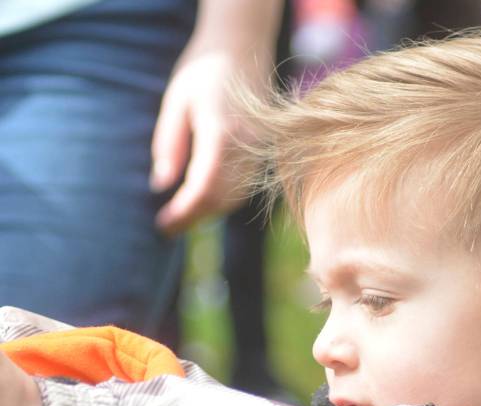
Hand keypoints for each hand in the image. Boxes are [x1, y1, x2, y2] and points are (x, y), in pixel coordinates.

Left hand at [150, 0, 279, 234]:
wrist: (243, 45)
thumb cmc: (204, 68)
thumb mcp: (176, 101)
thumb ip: (169, 144)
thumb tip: (161, 185)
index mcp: (221, 133)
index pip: (202, 189)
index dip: (182, 213)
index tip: (162, 224)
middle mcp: (246, 147)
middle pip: (220, 200)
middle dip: (193, 218)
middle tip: (167, 227)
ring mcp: (258, 151)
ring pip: (233, 199)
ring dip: (208, 212)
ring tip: (182, 216)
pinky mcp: (262, 153)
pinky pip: (243, 188)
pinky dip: (222, 201)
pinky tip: (203, 200)